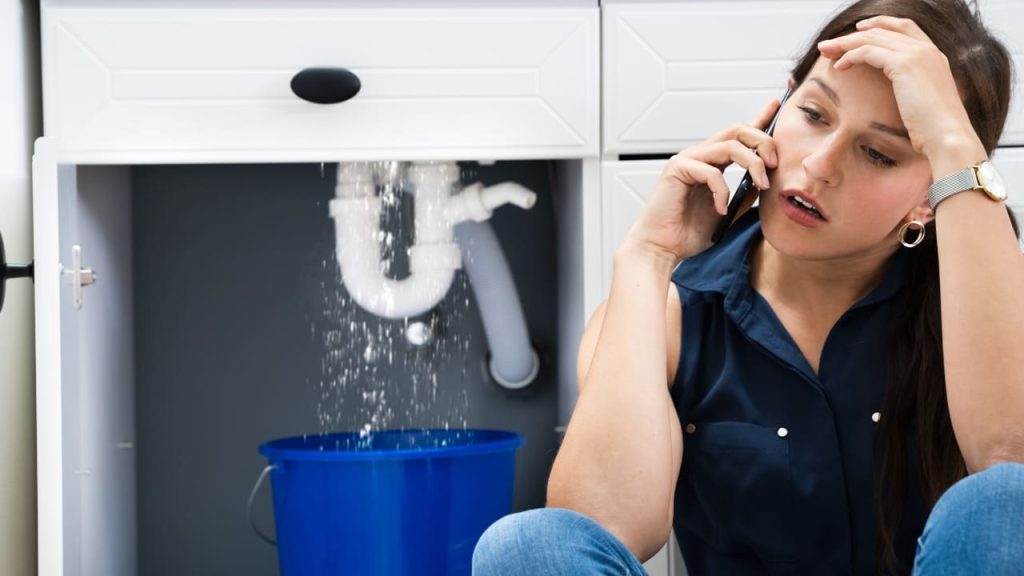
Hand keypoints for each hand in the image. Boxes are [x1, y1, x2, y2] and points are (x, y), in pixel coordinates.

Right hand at [620, 99, 780, 262]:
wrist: (663, 248)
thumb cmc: (686, 233)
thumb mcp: (727, 213)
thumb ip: (743, 196)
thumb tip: (762, 183)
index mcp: (711, 163)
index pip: (738, 135)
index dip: (759, 119)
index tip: (776, 106)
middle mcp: (699, 156)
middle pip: (737, 130)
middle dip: (762, 141)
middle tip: (775, 163)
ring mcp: (687, 160)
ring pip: (730, 145)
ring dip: (753, 163)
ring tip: (761, 185)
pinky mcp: (677, 169)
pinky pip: (711, 172)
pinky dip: (722, 191)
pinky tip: (720, 208)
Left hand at [816, 16, 985, 161]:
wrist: (948, 137)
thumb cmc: (935, 130)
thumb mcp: (926, 102)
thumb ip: (915, 90)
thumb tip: (903, 96)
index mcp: (934, 55)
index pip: (905, 27)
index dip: (881, 24)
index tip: (859, 29)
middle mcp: (927, 49)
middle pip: (883, 30)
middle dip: (853, 35)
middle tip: (830, 44)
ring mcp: (917, 54)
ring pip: (872, 38)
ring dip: (845, 43)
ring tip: (825, 51)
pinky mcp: (903, 64)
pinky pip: (868, 52)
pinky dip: (850, 56)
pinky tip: (838, 66)